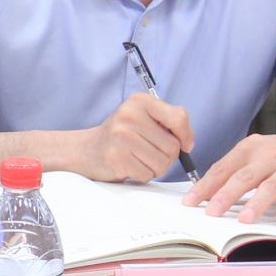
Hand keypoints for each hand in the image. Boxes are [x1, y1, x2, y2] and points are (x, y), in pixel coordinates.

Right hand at [78, 93, 193, 182]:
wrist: (88, 149)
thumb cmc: (123, 134)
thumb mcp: (145, 116)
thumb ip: (171, 121)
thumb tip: (187, 144)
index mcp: (140, 101)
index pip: (179, 118)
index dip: (186, 135)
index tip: (182, 143)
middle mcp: (129, 115)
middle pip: (173, 146)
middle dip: (167, 155)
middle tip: (149, 151)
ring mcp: (120, 136)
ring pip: (162, 163)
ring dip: (155, 167)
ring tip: (139, 158)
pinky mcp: (116, 156)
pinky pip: (147, 174)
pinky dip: (143, 174)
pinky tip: (130, 165)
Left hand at [180, 127, 275, 230]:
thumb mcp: (256, 154)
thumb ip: (235, 169)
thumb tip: (207, 192)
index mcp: (250, 148)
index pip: (222, 168)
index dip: (205, 186)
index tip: (190, 202)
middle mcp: (268, 157)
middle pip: (243, 177)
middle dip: (225, 195)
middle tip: (211, 212)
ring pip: (270, 187)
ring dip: (257, 204)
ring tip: (244, 221)